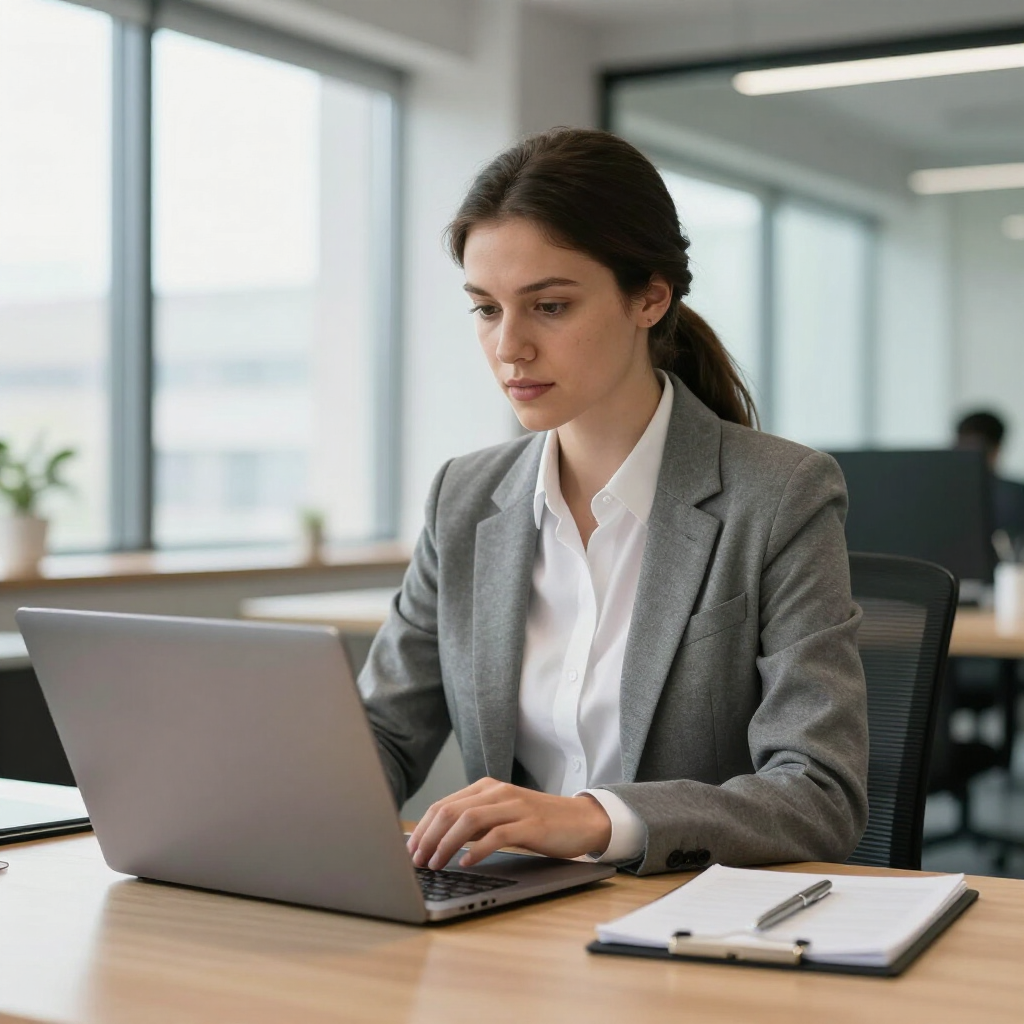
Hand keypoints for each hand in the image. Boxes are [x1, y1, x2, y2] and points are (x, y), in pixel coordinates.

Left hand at [406, 777, 612, 868]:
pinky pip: (497, 835)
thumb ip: (474, 823)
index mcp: (486, 787)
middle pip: (450, 811)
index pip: (443, 805)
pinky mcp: (530, 823)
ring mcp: (514, 806)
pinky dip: (477, 850)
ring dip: (446, 845)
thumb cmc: (537, 822)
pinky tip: (467, 863)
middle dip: (428, 838)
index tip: (410, 851)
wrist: (580, 820)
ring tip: (436, 864)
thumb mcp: (500, 816)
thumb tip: (436, 841)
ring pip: (469, 821)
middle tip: (416, 861)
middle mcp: (497, 792)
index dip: (422, 829)